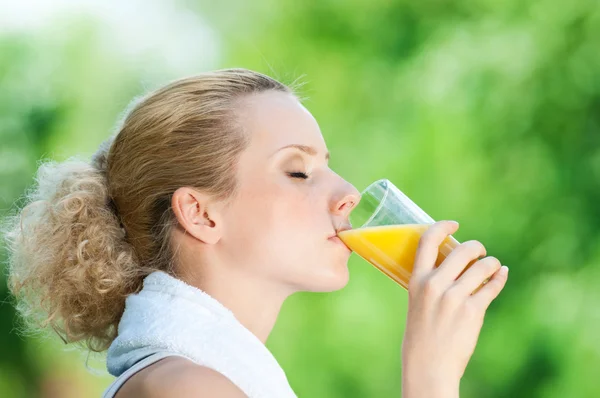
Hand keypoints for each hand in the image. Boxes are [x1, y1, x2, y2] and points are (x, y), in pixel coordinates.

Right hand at [401, 221, 508, 396]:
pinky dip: (500, 277)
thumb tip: (453, 265)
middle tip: (479, 251)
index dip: (442, 226)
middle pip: (462, 250)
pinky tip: (502, 274)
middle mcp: (435, 285)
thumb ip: (430, 283)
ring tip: (493, 265)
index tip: (454, 224)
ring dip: (491, 263)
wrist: (428, 365)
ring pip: (482, 266)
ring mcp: (455, 298)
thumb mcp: (417, 303)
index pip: (427, 241)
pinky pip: (492, 286)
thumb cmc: (421, 335)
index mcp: (416, 281)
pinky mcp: (473, 311)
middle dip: (476, 247)